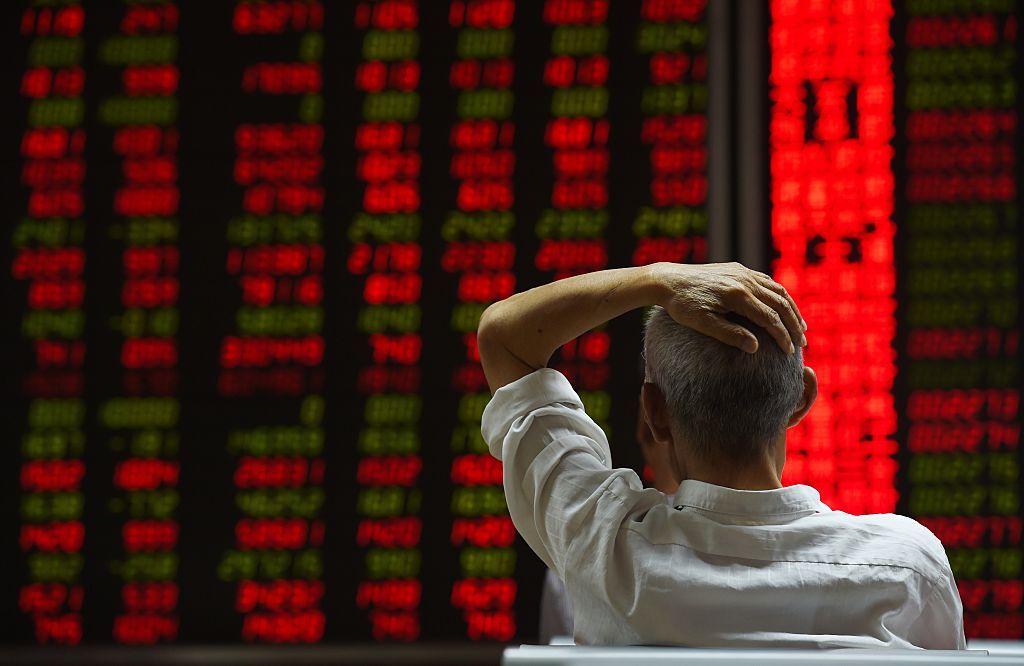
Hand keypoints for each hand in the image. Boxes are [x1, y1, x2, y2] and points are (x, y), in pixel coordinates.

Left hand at [655, 262, 806, 353]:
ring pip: (777, 291)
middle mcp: (744, 280)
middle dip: (794, 325)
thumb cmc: (682, 306)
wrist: (668, 280)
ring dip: (792, 309)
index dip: (782, 336)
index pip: (770, 319)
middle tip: (802, 344)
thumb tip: (756, 347)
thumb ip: (729, 334)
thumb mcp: (702, 324)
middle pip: (780, 304)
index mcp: (737, 296)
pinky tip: (783, 307)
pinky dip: (780, 296)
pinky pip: (767, 282)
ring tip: (800, 327)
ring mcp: (743, 273)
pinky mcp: (738, 269)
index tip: (790, 352)